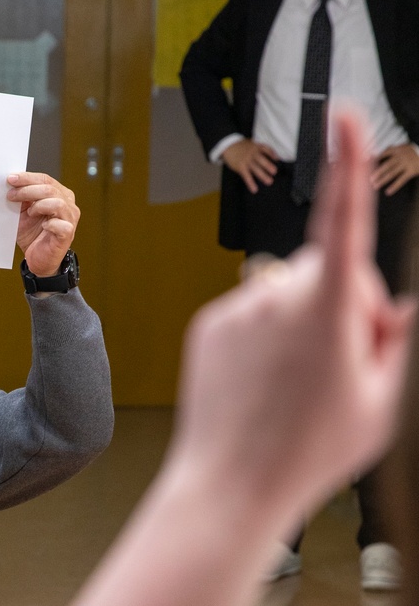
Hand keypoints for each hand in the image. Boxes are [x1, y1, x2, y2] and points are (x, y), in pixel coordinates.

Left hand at [8, 172, 79, 276]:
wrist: (38, 259)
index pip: (45, 179)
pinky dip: (50, 224)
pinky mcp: (68, 234)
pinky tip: (43, 226)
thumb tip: (10, 184)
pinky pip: (61, 225)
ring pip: (57, 203)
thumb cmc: (33, 235)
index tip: (10, 179)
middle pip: (49, 189)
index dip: (27, 178)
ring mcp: (70, 219)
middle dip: (27, 190)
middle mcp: (68, 204)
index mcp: (59, 194)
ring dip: (39, 206)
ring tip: (29, 213)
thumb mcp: (23, 212)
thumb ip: (21, 198)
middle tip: (11, 195)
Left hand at [172, 106, 415, 531]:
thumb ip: (393, 343)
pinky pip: (252, 310)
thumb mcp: (380, 404)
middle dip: (344, 302)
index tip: (345, 118)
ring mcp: (240, 307)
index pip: (344, 221)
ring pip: (288, 291)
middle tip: (342, 369)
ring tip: (296, 385)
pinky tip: (262, 382)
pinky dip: (263, 335)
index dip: (348, 166)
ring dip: (301, 319)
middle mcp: (279, 296)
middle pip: (330, 271)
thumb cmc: (309, 453)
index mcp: (328, 311)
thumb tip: (388, 309)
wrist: (229, 487)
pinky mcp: (211, 322)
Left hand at [371, 142, 418, 195]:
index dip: (375, 160)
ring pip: (392, 173)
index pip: (384, 154)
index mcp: (397, 150)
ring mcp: (406, 164)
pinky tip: (388, 192)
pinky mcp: (411, 171)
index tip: (365, 166)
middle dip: (378, 172)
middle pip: (387, 165)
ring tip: (375, 186)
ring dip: (383, 180)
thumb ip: (389, 150)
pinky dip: (394, 186)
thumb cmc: (410, 152)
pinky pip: (401, 180)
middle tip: (369, 179)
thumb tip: (371, 155)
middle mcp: (401, 156)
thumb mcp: (401, 148)